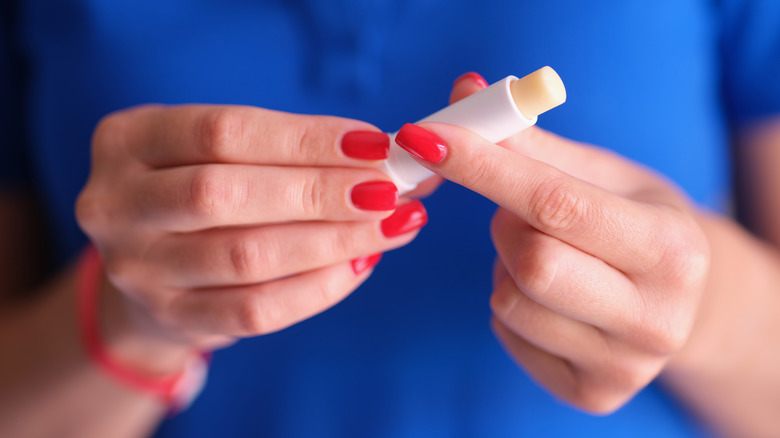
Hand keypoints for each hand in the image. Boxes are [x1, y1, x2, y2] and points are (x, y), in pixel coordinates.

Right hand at [76, 105, 427, 357]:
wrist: (152, 262)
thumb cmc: (200, 186)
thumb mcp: (217, 151)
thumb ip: (289, 148)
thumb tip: (383, 154)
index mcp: (128, 140)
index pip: (223, 131)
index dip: (304, 139)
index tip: (373, 144)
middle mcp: (117, 203)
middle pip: (224, 195)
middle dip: (320, 192)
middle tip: (388, 191)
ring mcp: (138, 268)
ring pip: (245, 257)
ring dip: (331, 241)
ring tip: (389, 227)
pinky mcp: (172, 317)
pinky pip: (255, 311)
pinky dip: (318, 289)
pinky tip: (359, 265)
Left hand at [394, 114, 708, 412]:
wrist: (681, 301)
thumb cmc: (635, 222)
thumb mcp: (602, 174)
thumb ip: (531, 141)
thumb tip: (464, 91)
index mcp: (672, 250)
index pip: (556, 204)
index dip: (484, 166)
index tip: (427, 136)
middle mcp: (655, 319)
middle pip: (530, 262)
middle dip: (505, 224)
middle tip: (519, 211)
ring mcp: (623, 366)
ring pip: (509, 299)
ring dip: (505, 263)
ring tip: (544, 252)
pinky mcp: (590, 394)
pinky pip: (506, 331)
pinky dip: (508, 300)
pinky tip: (544, 292)